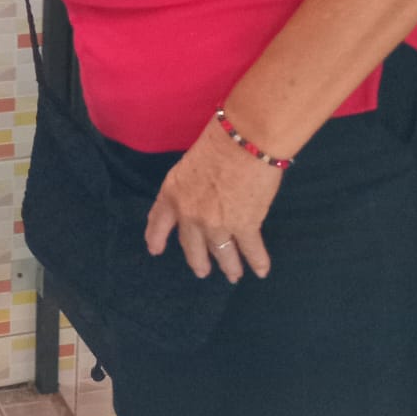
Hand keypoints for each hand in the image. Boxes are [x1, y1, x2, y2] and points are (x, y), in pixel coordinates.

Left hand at [144, 117, 281, 280]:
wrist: (246, 141)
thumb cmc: (219, 140)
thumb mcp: (190, 163)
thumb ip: (190, 184)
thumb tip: (203, 192)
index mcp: (173, 193)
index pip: (159, 220)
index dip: (156, 237)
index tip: (155, 250)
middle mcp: (190, 215)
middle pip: (191, 246)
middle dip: (197, 261)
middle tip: (202, 271)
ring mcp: (217, 224)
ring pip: (222, 253)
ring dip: (229, 266)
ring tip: (233, 275)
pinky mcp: (245, 226)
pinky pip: (250, 249)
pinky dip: (257, 262)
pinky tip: (261, 271)